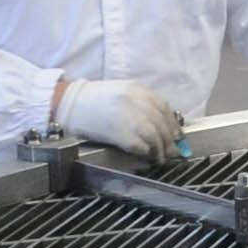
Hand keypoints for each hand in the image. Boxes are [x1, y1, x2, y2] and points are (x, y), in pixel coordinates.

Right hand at [56, 77, 181, 161]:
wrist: (69, 104)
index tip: (178, 135)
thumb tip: (159, 123)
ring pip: (154, 135)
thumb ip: (141, 103)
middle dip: (170, 140)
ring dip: (160, 149)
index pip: (164, 108)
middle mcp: (135, 101)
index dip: (173, 124)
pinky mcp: (119, 133)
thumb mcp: (121, 92)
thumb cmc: (94, 100)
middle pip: (161, 123)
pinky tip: (147, 156)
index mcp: (137, 89)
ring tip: (161, 158)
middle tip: (174, 151)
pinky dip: (146, 152)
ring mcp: (128, 117)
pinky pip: (140, 145)